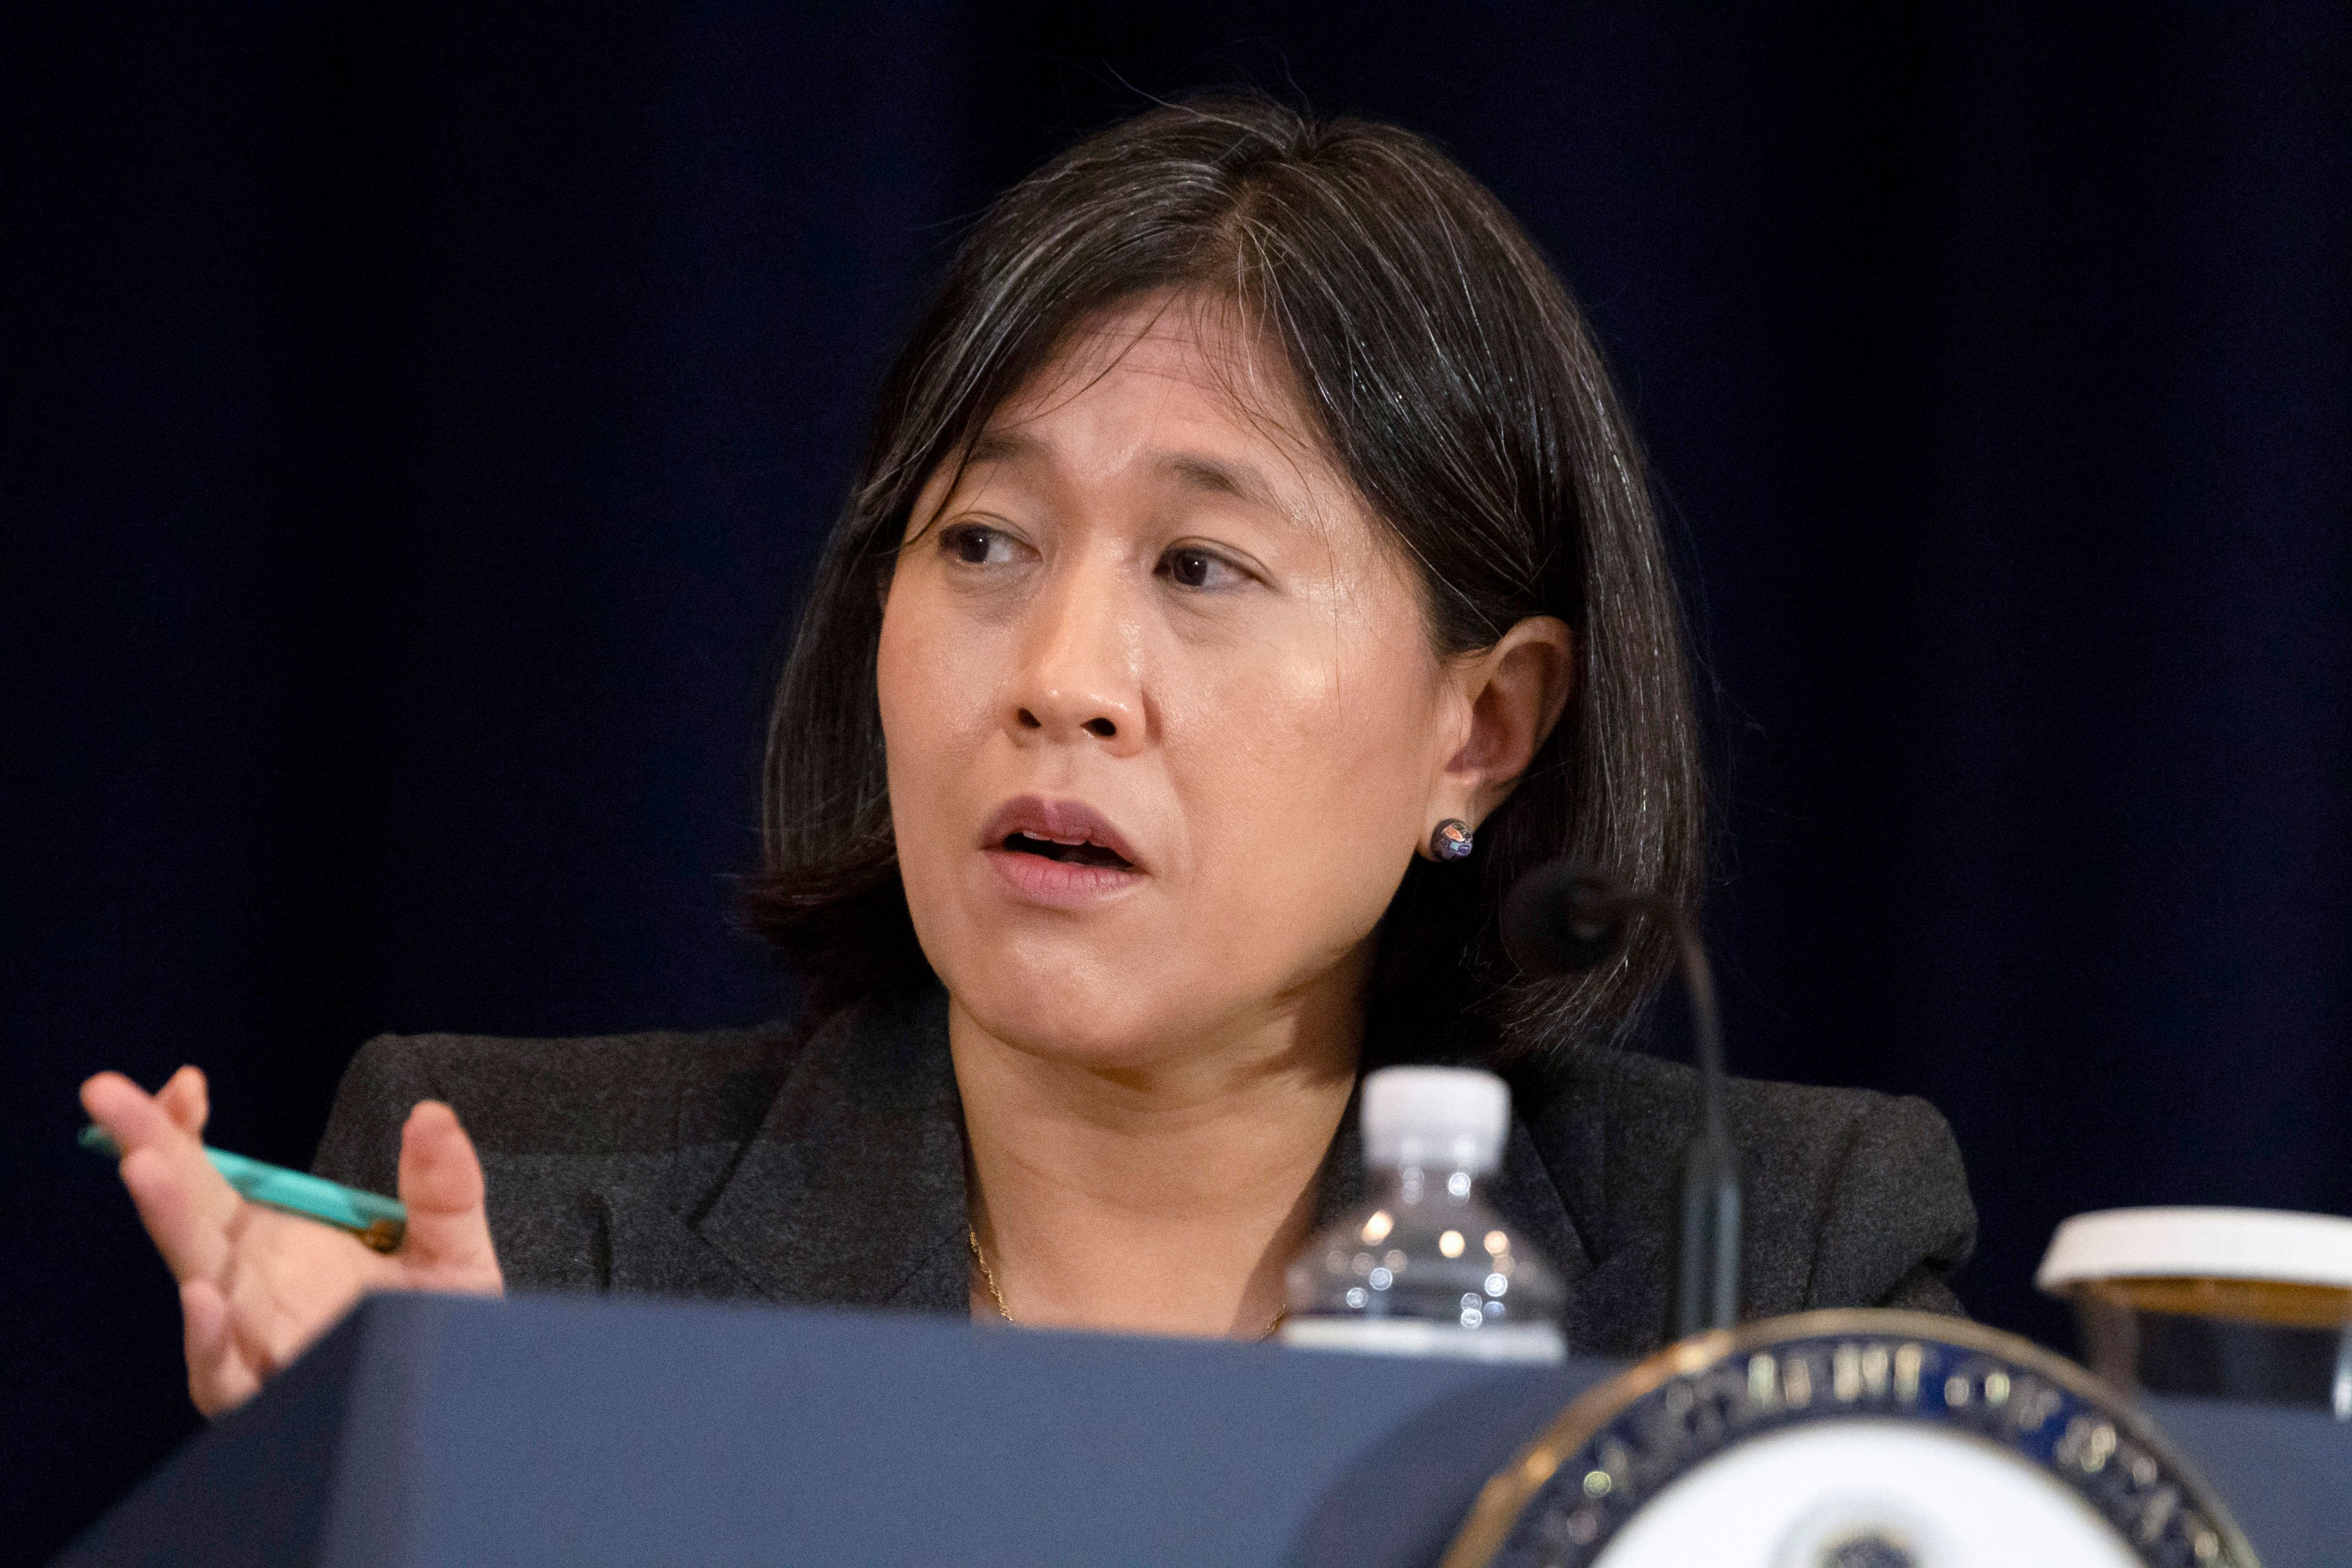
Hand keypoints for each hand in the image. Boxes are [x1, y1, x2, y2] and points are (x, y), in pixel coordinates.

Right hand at [81, 1065, 505, 1415]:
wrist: (462, 1400)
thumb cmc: (439, 1324)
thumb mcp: (451, 1245)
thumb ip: (444, 1185)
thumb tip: (432, 1113)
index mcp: (274, 1244)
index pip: (212, 1178)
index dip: (186, 1130)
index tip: (187, 1083)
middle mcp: (249, 1287)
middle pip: (188, 1212)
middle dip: (148, 1149)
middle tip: (105, 1092)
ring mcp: (254, 1340)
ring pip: (198, 1279)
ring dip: (170, 1221)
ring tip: (146, 1167)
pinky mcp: (270, 1395)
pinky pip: (225, 1372)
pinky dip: (209, 1339)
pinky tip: (206, 1295)